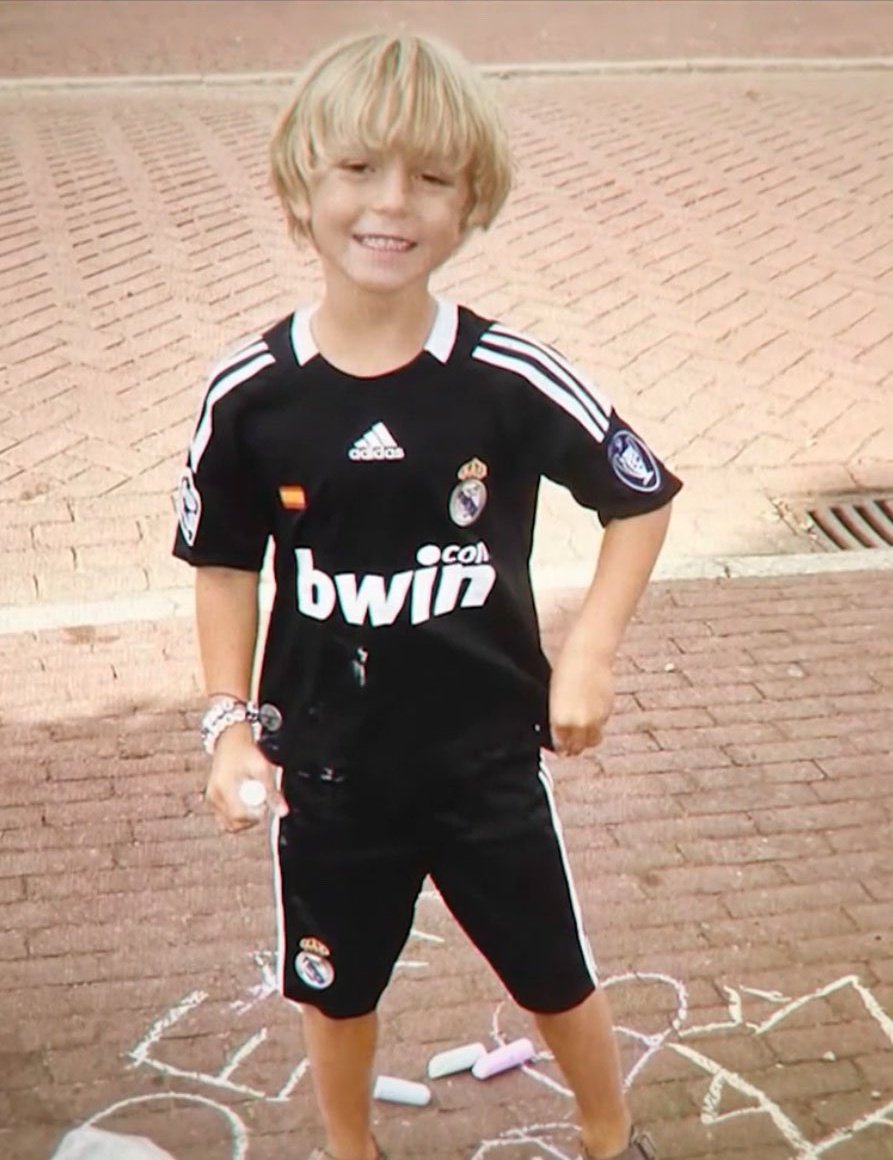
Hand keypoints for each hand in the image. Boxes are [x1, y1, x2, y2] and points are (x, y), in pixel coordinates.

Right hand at [204, 722, 288, 832]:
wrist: (230, 739)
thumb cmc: (246, 751)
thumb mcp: (262, 768)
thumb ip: (272, 792)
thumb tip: (283, 812)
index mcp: (223, 787)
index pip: (238, 815)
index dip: (255, 815)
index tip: (265, 805)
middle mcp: (213, 796)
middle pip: (233, 824)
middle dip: (251, 819)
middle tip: (261, 803)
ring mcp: (211, 799)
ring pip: (228, 824)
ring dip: (244, 819)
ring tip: (254, 800)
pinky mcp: (212, 800)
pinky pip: (224, 818)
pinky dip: (236, 815)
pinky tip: (246, 801)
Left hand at [549, 640, 614, 756]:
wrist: (588, 654)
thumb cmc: (565, 670)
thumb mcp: (554, 697)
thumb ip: (557, 719)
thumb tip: (559, 732)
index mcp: (559, 720)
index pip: (560, 746)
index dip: (560, 748)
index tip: (559, 747)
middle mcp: (578, 724)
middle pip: (578, 749)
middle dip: (573, 748)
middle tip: (570, 743)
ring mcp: (595, 720)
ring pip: (593, 741)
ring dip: (587, 740)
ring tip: (581, 732)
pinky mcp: (607, 711)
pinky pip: (601, 727)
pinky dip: (596, 725)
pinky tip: (590, 714)